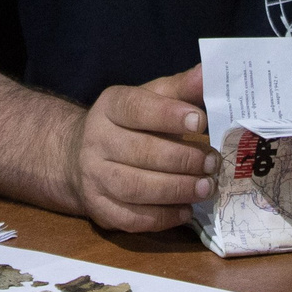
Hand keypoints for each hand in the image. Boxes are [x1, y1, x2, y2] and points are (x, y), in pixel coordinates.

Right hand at [68, 66, 215, 233]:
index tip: (199, 121)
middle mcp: (97, 141)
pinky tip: (186, 210)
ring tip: (206, 187)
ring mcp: (94, 178)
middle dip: (183, 159)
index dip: (168, 115)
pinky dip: (163, 217)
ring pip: (135, 187)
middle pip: (140, 152)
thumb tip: (208, 72)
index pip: (136, 109)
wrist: (78, 157)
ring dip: (176, 189)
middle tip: (213, 163)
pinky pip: (132, 218)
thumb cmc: (128, 125)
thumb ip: (180, 89)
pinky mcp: (99, 209)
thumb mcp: (149, 99)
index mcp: (110, 107)